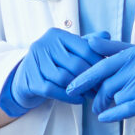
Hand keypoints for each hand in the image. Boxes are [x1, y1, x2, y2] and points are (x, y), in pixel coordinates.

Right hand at [1, 29, 124, 117]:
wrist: (26, 78)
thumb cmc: (52, 62)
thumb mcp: (69, 50)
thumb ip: (87, 43)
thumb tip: (107, 35)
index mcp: (56, 34)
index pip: (84, 48)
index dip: (98, 62)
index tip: (108, 73)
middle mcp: (43, 44)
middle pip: (75, 64)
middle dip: (91, 78)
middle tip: (102, 88)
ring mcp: (33, 62)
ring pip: (63, 77)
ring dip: (80, 89)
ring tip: (91, 94)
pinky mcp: (29, 79)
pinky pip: (52, 90)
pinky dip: (68, 96)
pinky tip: (79, 99)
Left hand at [70, 43, 134, 127]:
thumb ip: (118, 50)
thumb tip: (90, 41)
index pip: (104, 60)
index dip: (85, 72)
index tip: (71, 81)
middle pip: (106, 80)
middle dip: (92, 92)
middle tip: (82, 99)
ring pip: (115, 95)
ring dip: (105, 104)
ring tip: (100, 109)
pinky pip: (123, 108)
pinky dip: (111, 114)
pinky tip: (104, 118)